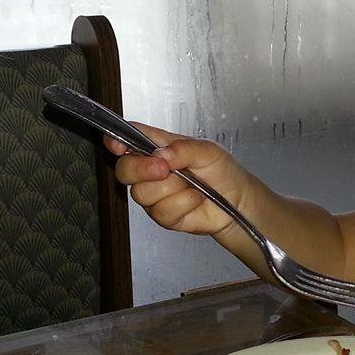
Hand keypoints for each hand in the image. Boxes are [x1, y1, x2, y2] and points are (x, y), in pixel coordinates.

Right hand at [106, 125, 252, 237]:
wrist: (238, 201)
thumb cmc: (222, 170)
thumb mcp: (208, 150)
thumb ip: (184, 148)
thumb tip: (161, 154)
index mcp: (158, 147)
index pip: (128, 138)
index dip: (116, 141)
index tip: (117, 146)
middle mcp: (150, 170)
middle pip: (124, 169)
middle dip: (142, 169)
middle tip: (165, 169)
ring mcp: (155, 194)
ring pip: (142, 193)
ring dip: (172, 189)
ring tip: (192, 185)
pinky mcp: (163, 215)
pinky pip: (161, 211)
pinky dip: (183, 204)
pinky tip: (196, 198)